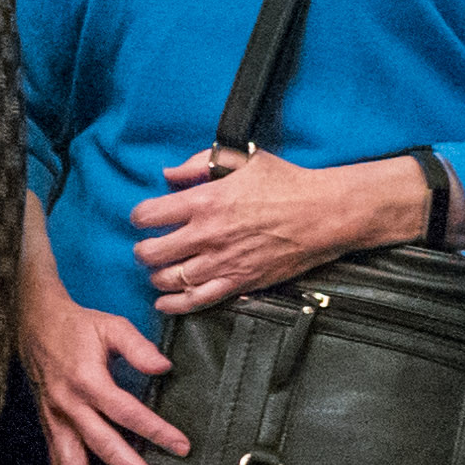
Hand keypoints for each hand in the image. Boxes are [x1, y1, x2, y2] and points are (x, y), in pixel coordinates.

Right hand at [20, 283, 188, 464]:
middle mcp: (68, 404)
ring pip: (69, 462)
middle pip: (101, 444)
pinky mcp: (48, 424)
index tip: (181, 446)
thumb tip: (164, 368)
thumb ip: (138, 347)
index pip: (126, 412)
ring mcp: (54, 418)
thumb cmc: (77, 326)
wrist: (34, 324)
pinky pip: (57, 460)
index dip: (155, 430)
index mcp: (87, 380)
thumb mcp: (111, 326)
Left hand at [129, 145, 426, 314]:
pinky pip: (196, 301)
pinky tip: (165, 301)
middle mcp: (207, 234)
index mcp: (204, 201)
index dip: (139, 217)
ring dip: (157, 276)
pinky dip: (174, 304)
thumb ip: (200, 163)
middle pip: (151, 252)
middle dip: (142, 250)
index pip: (148, 215)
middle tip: (147, 248)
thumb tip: (168, 174)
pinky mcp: (239, 282)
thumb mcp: (243, 159)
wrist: (325, 213)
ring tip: (159, 271)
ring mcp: (222, 262)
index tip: (143, 219)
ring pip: (169, 279)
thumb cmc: (287, 182)